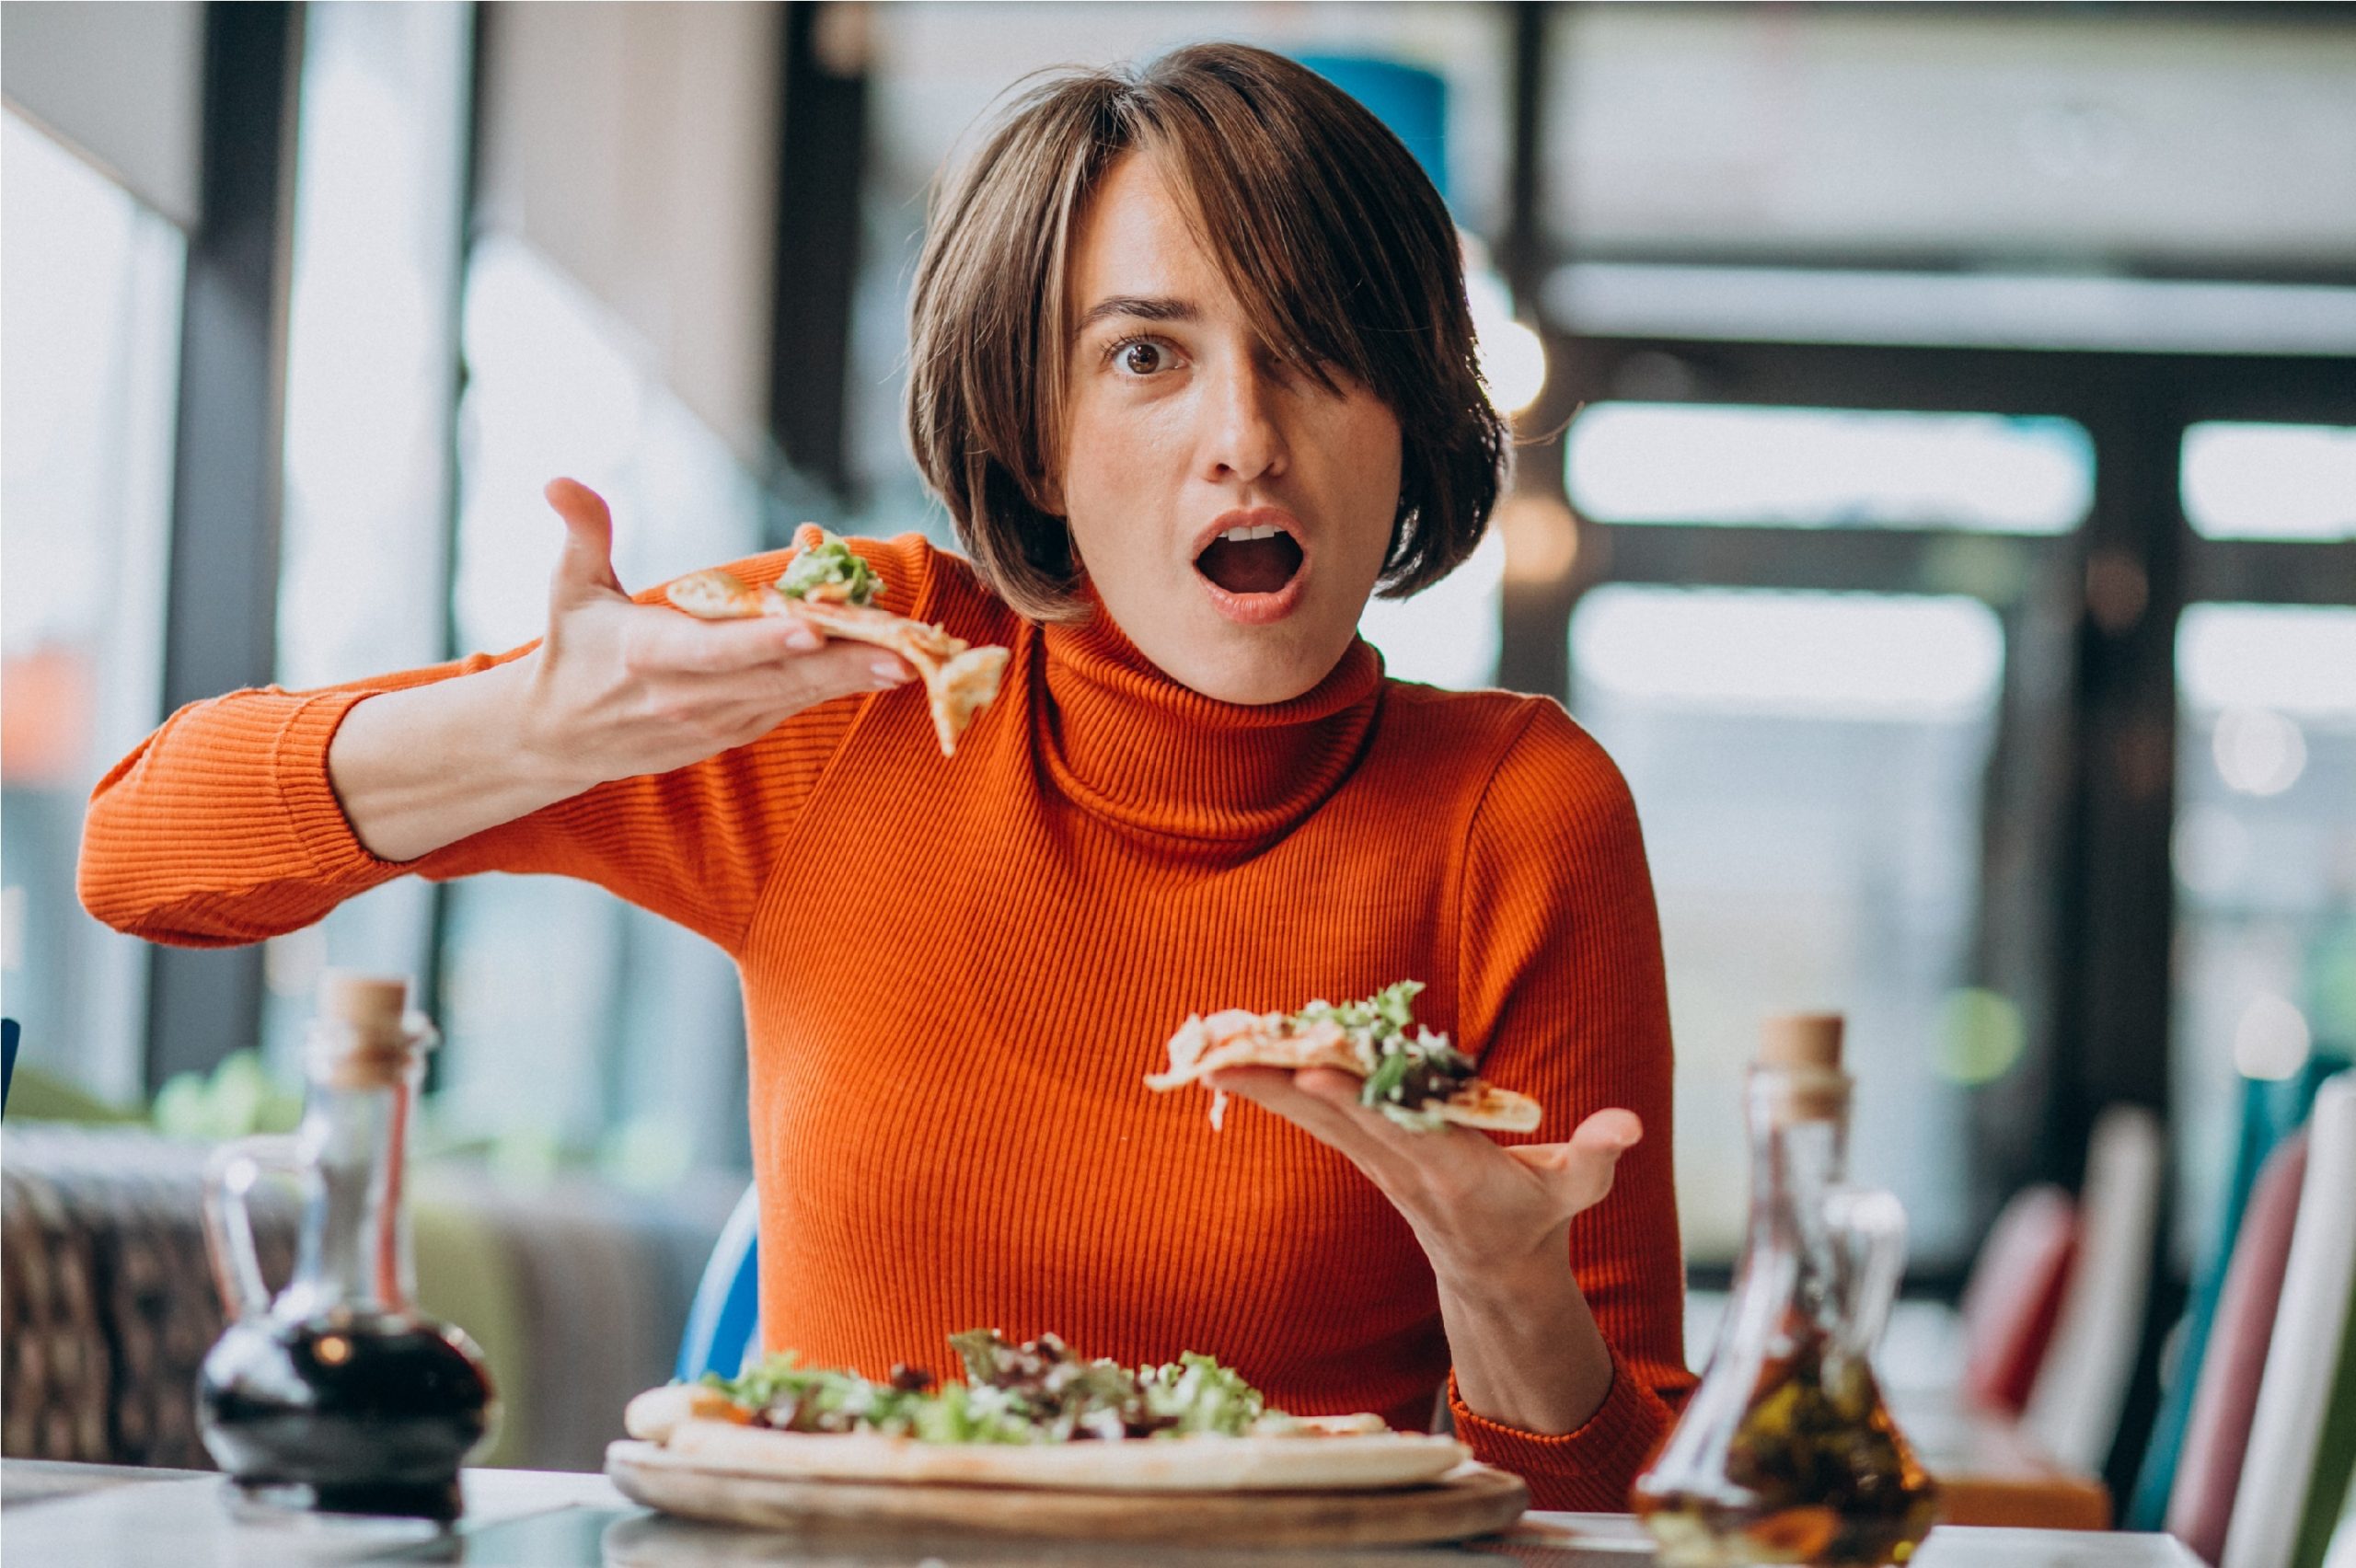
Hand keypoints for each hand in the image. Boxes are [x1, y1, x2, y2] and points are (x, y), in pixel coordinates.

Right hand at [519, 479, 911, 791]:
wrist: (557, 738)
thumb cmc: (570, 651)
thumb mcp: (567, 590)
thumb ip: (581, 534)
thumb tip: (558, 481)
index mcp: (648, 655)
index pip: (714, 649)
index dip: (764, 641)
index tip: (811, 627)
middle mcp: (687, 695)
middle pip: (774, 677)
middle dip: (840, 664)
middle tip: (900, 650)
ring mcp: (715, 722)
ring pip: (794, 696)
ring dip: (854, 679)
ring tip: (911, 662)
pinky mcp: (735, 733)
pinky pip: (793, 706)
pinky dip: (835, 685)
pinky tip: (884, 669)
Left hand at [1210, 1064, 1640, 1433]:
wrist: (1493, 1267)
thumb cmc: (1535, 1215)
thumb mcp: (1575, 1191)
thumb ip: (1595, 1156)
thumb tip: (1625, 1124)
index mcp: (1451, 1166)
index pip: (1397, 1127)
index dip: (1357, 1100)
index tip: (1315, 1073)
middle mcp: (1400, 1161)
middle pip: (1335, 1117)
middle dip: (1283, 1088)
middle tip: (1229, 1058)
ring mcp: (1373, 1157)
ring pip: (1309, 1115)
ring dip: (1259, 1085)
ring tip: (1206, 1055)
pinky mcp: (1359, 1148)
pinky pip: (1306, 1114)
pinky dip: (1267, 1087)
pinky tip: (1223, 1063)